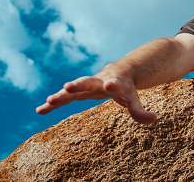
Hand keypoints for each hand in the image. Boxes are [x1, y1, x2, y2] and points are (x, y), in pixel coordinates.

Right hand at [36, 63, 156, 123]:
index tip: (109, 85)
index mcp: (114, 82)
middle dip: (78, 84)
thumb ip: (141, 111)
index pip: (113, 84)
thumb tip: (154, 119)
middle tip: (68, 86)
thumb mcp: (134, 99)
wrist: (117, 73)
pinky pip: (63, 98)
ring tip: (47, 102)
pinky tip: (39, 110)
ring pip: (72, 90)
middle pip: (87, 82)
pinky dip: (52, 104)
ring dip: (60, 95)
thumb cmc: (126, 87)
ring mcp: (85, 86)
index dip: (111, 84)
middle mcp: (97, 82)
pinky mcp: (77, 92)